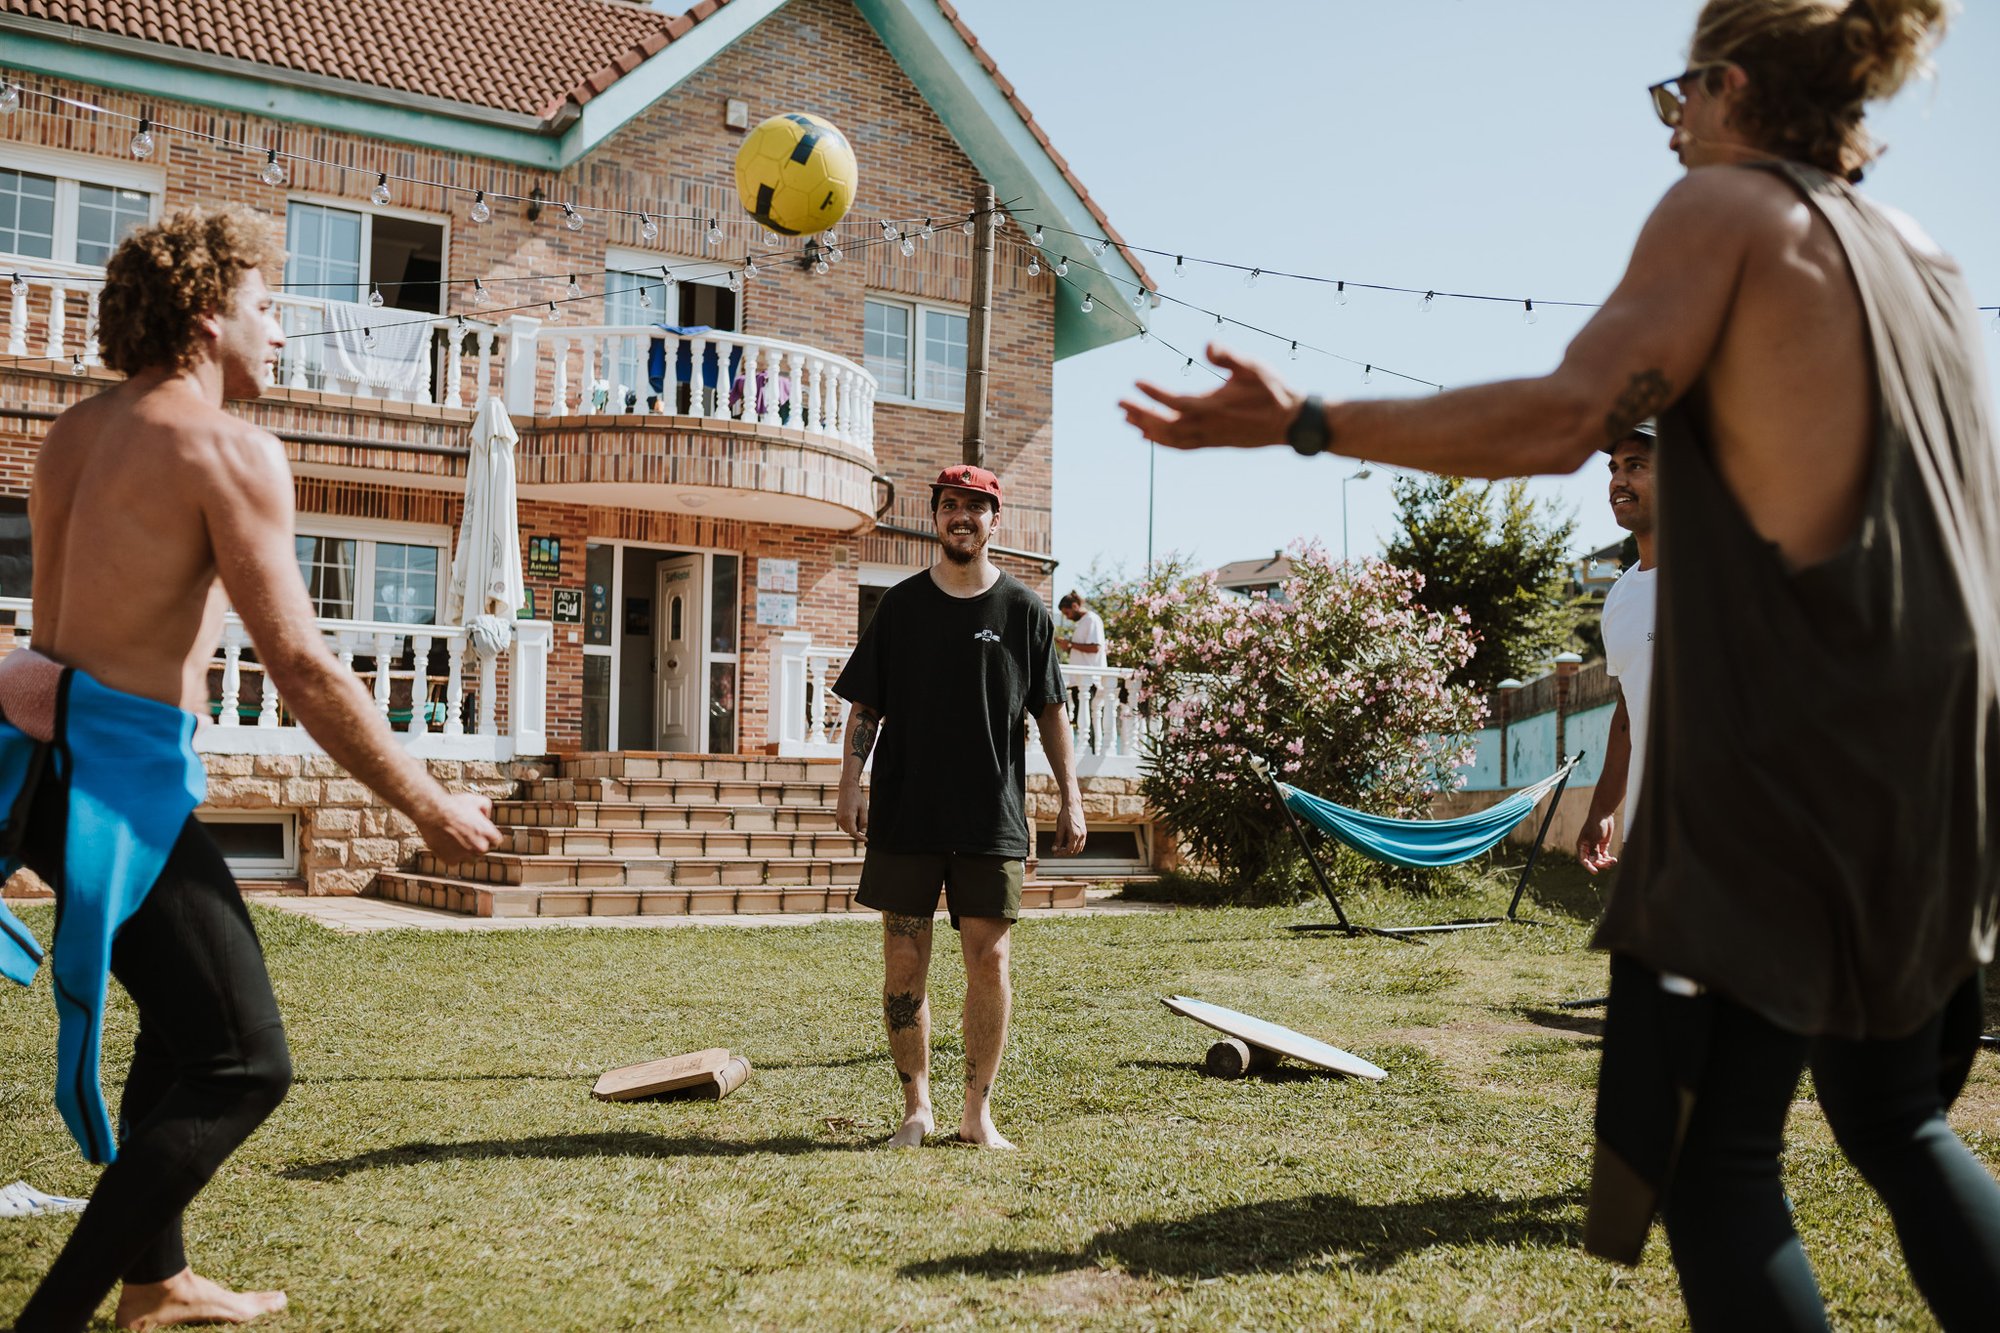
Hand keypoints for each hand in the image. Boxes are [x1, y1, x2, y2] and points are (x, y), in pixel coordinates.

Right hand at [419, 791, 500, 859]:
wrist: (432, 812)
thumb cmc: (453, 805)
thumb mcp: (477, 800)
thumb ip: (487, 810)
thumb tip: (486, 817)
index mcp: (488, 834)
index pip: (496, 841)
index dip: (488, 836)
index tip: (482, 832)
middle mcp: (479, 848)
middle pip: (482, 850)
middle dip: (477, 843)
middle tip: (466, 834)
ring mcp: (465, 856)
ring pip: (470, 858)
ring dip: (466, 852)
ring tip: (457, 839)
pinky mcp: (451, 860)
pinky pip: (455, 860)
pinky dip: (452, 855)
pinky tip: (447, 844)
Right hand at [836, 781, 867, 842]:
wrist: (847, 788)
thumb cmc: (856, 797)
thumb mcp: (864, 808)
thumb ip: (864, 821)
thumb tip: (863, 832)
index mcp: (848, 817)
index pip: (853, 833)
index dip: (860, 838)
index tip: (866, 839)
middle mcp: (841, 819)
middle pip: (851, 832)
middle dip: (858, 830)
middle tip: (862, 817)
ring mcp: (838, 818)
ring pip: (848, 830)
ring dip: (854, 827)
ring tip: (857, 814)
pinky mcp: (837, 818)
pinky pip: (845, 826)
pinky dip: (850, 824)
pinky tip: (853, 814)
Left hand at [1048, 800, 1085, 856]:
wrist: (1073, 805)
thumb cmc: (1065, 815)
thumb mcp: (1060, 828)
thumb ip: (1058, 840)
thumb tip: (1054, 849)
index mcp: (1075, 835)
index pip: (1068, 850)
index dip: (1061, 853)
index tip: (1054, 853)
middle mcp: (1081, 836)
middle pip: (1074, 851)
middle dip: (1065, 853)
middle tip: (1057, 852)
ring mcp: (1084, 834)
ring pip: (1079, 848)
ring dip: (1071, 851)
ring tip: (1061, 849)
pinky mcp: (1084, 832)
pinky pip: (1081, 844)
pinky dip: (1075, 846)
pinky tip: (1067, 844)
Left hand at [1118, 343, 1304, 450]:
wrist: (1292, 422)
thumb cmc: (1274, 390)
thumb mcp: (1253, 366)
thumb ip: (1229, 356)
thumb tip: (1208, 345)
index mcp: (1214, 406)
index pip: (1175, 401)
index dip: (1154, 393)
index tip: (1135, 382)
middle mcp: (1208, 426)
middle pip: (1166, 424)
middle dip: (1140, 413)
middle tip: (1119, 403)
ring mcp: (1211, 438)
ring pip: (1171, 439)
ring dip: (1148, 429)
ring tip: (1128, 419)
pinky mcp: (1215, 444)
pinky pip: (1182, 446)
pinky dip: (1163, 443)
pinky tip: (1149, 437)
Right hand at [1577, 814, 1617, 874]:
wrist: (1603, 815)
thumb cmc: (1596, 825)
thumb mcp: (1595, 838)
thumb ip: (1594, 850)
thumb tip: (1594, 862)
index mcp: (1581, 846)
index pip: (1583, 860)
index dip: (1588, 866)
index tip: (1595, 872)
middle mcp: (1588, 848)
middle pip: (1593, 861)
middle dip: (1601, 864)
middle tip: (1609, 864)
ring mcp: (1595, 847)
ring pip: (1599, 859)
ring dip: (1606, 862)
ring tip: (1613, 861)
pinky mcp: (1602, 845)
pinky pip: (1605, 856)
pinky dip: (1608, 858)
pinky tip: (1614, 859)